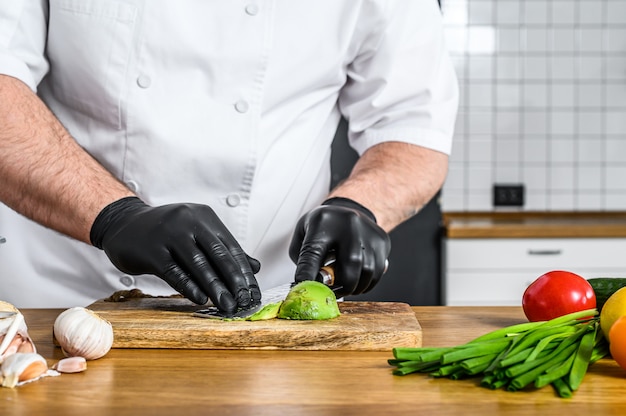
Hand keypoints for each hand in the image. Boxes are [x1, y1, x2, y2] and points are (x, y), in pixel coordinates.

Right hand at [90, 197, 260, 313]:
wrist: (123, 224)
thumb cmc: (165, 233)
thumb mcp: (197, 234)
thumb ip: (225, 250)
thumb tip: (255, 267)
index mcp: (205, 217)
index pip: (230, 247)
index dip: (244, 271)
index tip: (253, 292)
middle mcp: (189, 221)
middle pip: (217, 254)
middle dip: (233, 280)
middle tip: (244, 301)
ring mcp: (169, 234)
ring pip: (198, 263)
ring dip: (215, 287)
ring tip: (226, 305)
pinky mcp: (151, 249)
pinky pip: (174, 271)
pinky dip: (189, 286)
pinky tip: (200, 299)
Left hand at [289, 197, 390, 297]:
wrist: (348, 209)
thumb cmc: (322, 227)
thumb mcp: (303, 234)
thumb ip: (302, 260)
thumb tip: (308, 284)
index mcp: (323, 222)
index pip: (313, 253)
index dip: (308, 275)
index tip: (305, 290)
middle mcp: (349, 224)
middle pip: (351, 263)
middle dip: (341, 285)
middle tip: (332, 293)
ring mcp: (369, 232)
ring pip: (368, 270)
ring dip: (355, 287)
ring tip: (344, 287)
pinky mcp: (382, 241)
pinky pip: (378, 272)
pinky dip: (366, 283)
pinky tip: (356, 281)